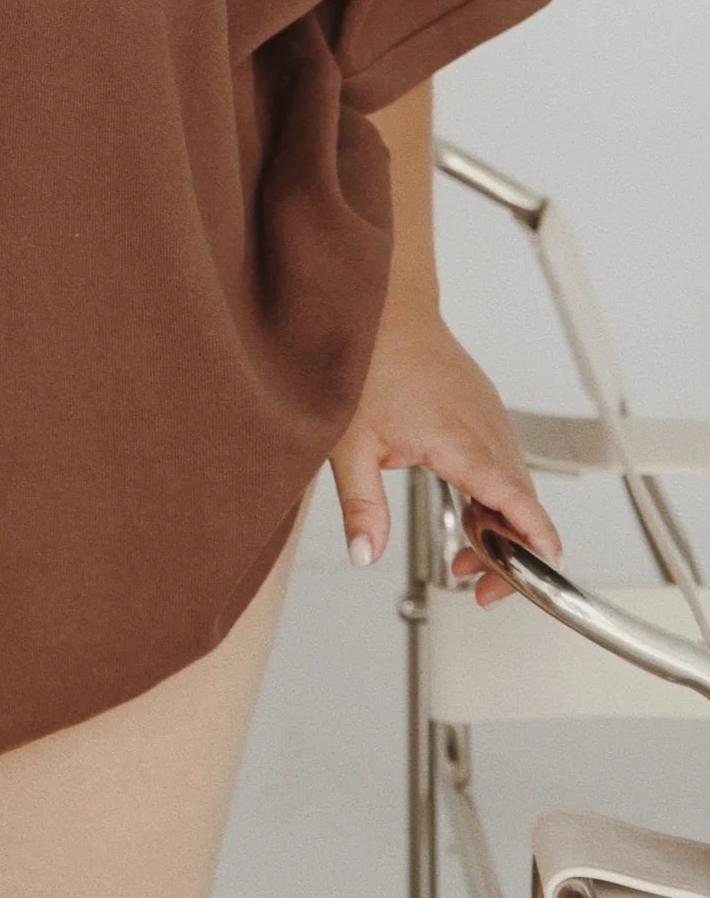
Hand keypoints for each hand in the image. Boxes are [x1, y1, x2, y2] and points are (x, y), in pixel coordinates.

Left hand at [328, 294, 564, 606]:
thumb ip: (362, 505)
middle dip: (510, 555)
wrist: (384, 307)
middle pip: (521, 503)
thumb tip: (365, 554)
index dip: (533, 536)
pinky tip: (470, 517)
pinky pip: (505, 465)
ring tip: (464, 561)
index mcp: (456, 438)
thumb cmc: (367, 362)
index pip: (511, 496)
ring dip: (501, 528)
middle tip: (479, 590)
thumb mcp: (349, 443)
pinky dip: (496, 498)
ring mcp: (490, 418)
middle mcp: (484, 427)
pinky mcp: (486, 413)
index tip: (547, 569)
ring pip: (515, 486)